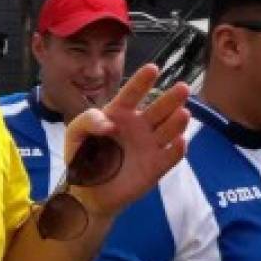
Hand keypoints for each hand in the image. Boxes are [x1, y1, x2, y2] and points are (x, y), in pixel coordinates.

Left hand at [65, 64, 188, 218]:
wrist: (87, 191)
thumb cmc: (83, 157)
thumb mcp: (76, 134)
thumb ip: (88, 121)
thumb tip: (110, 122)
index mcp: (119, 114)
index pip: (131, 94)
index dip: (141, 82)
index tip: (152, 68)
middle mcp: (139, 126)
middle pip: (158, 109)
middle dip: (171, 99)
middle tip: (182, 87)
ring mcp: (150, 145)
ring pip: (169, 130)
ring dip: (177, 122)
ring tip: (183, 112)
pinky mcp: (157, 166)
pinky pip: (171, 156)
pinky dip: (177, 150)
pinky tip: (180, 142)